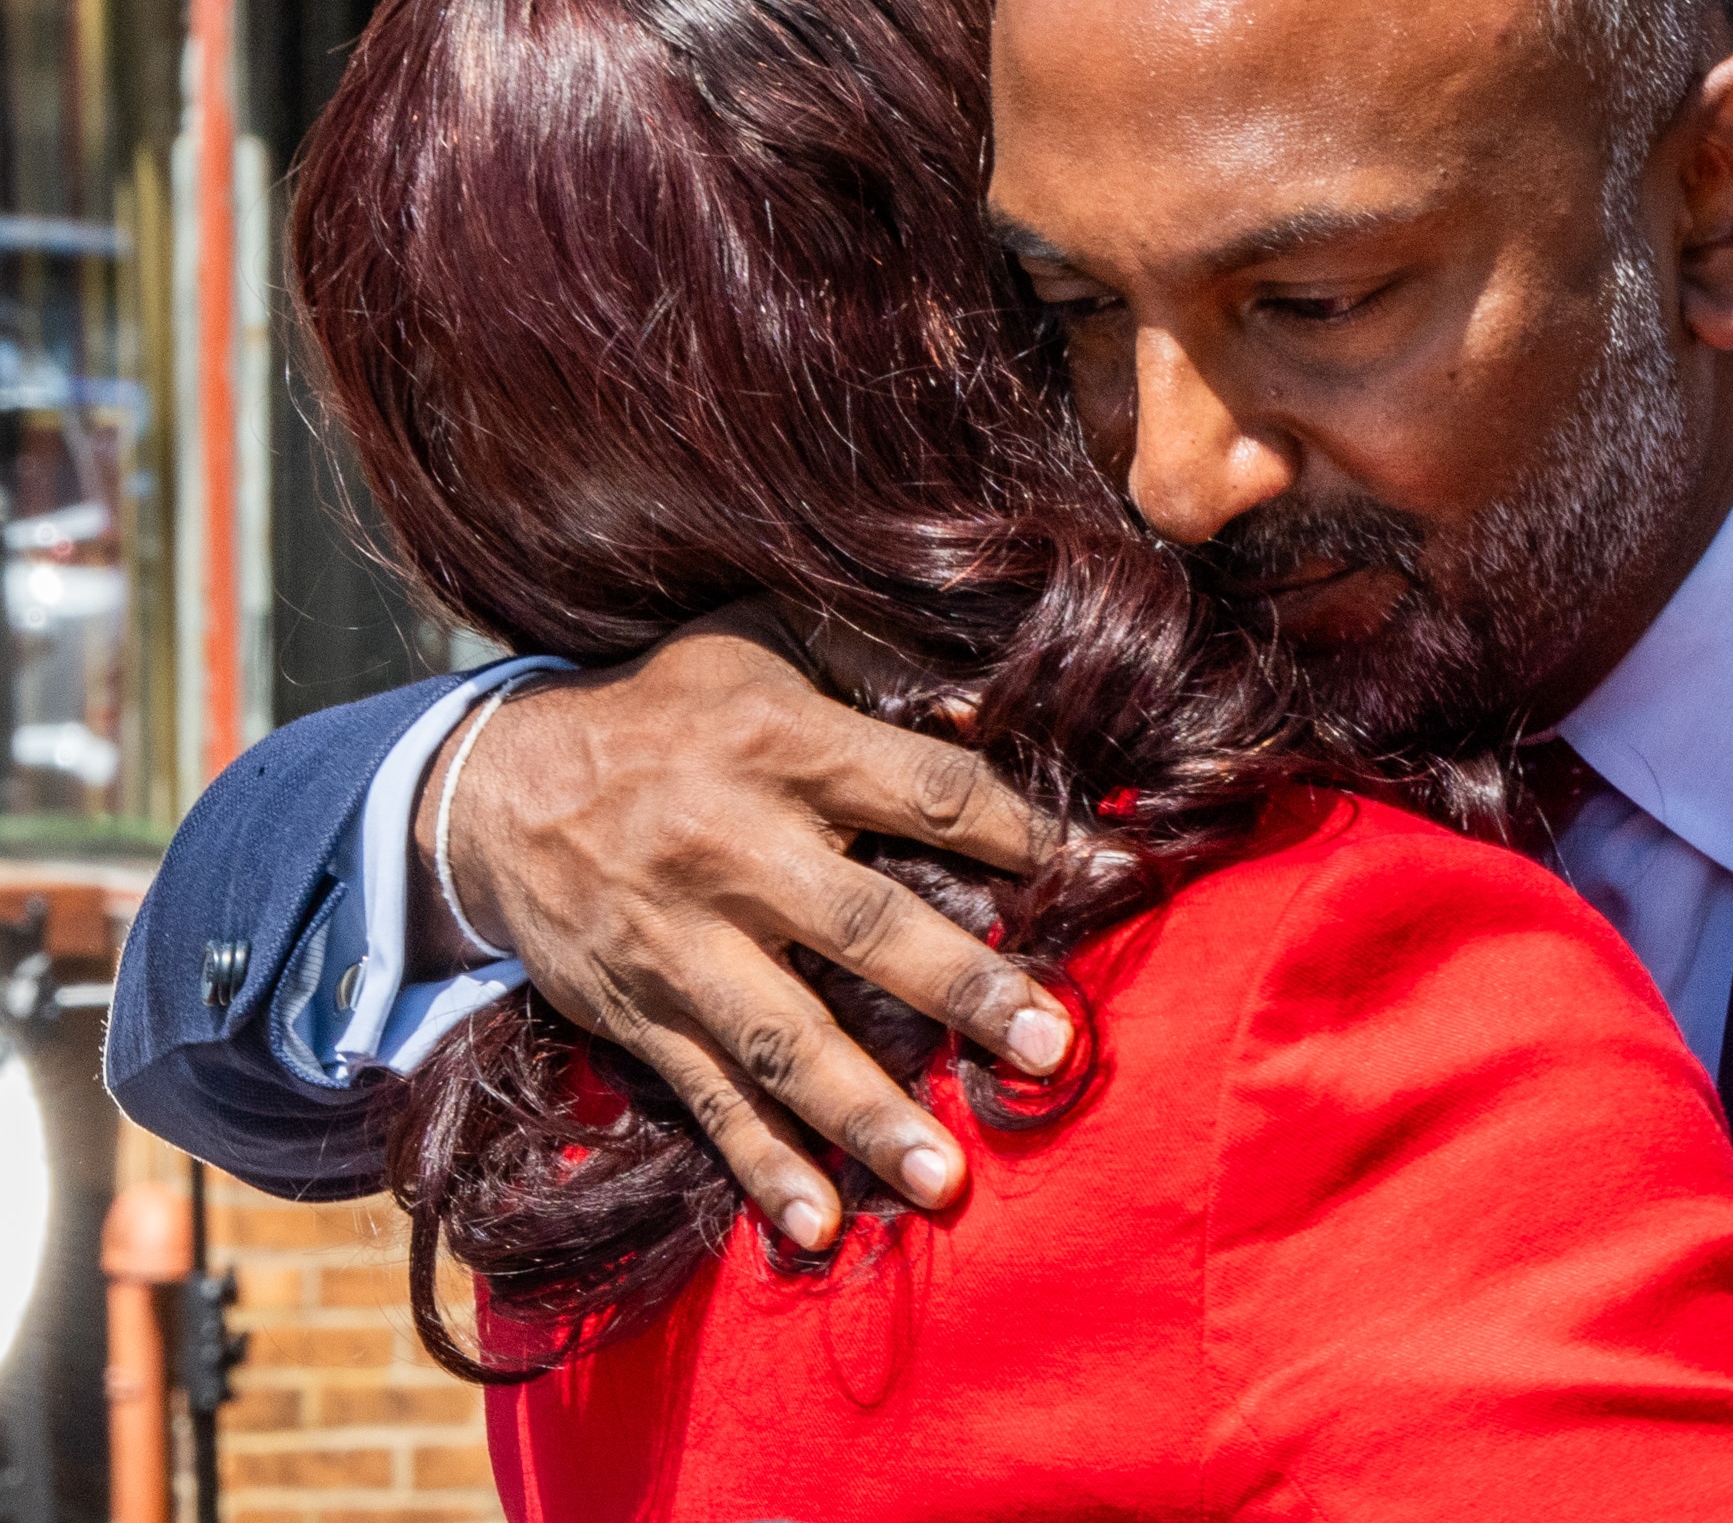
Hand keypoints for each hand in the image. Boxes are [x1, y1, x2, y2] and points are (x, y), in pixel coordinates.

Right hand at [412, 602, 1073, 1250]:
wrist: (492, 790)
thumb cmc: (669, 710)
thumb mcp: (761, 640)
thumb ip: (875, 662)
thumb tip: (987, 702)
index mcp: (781, 744)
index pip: (925, 789)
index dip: (1019, 831)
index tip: (1105, 876)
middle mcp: (731, 847)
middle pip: (865, 925)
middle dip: (963, 989)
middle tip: (1051, 1047)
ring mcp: (680, 943)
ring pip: (785, 1039)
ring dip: (867, 1114)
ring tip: (947, 1180)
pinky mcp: (639, 1014)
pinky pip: (708, 1100)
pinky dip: (762, 1168)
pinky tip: (819, 1228)